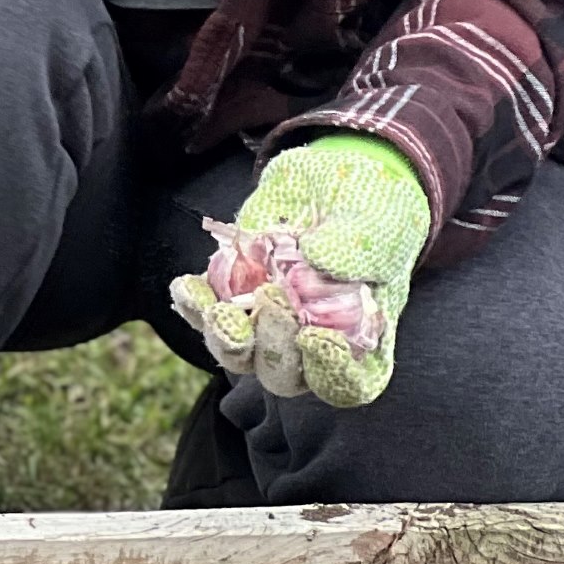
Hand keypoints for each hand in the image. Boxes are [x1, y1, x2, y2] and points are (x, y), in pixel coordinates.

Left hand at [169, 135, 428, 407]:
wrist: (333, 180)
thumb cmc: (371, 212)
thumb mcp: (376, 224)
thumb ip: (355, 248)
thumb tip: (317, 260)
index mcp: (360, 339)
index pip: (348, 384)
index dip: (332, 373)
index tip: (317, 338)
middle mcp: (311, 341)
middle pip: (284, 376)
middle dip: (273, 347)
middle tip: (272, 298)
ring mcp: (267, 321)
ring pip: (239, 354)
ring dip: (225, 338)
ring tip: (220, 309)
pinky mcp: (232, 294)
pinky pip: (204, 314)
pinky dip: (193, 305)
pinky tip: (188, 286)